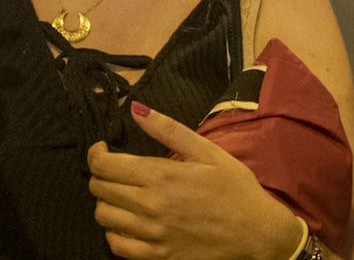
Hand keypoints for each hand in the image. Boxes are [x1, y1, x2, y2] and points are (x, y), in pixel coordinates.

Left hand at [87, 103, 306, 259]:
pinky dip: (115, 233)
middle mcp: (150, 206)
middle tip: (116, 171)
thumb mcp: (207, 151)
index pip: (104, 165)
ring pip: (104, 217)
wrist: (257, 232)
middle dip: (101, 175)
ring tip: (122, 196)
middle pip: (99, 189)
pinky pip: (117, 246)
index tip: (103, 150)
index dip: (96, 154)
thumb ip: (168, 130)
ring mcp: (153, 235)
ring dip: (107, 202)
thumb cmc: (234, 188)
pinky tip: (128, 223)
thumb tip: (136, 109)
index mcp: (159, 176)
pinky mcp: (159, 257)